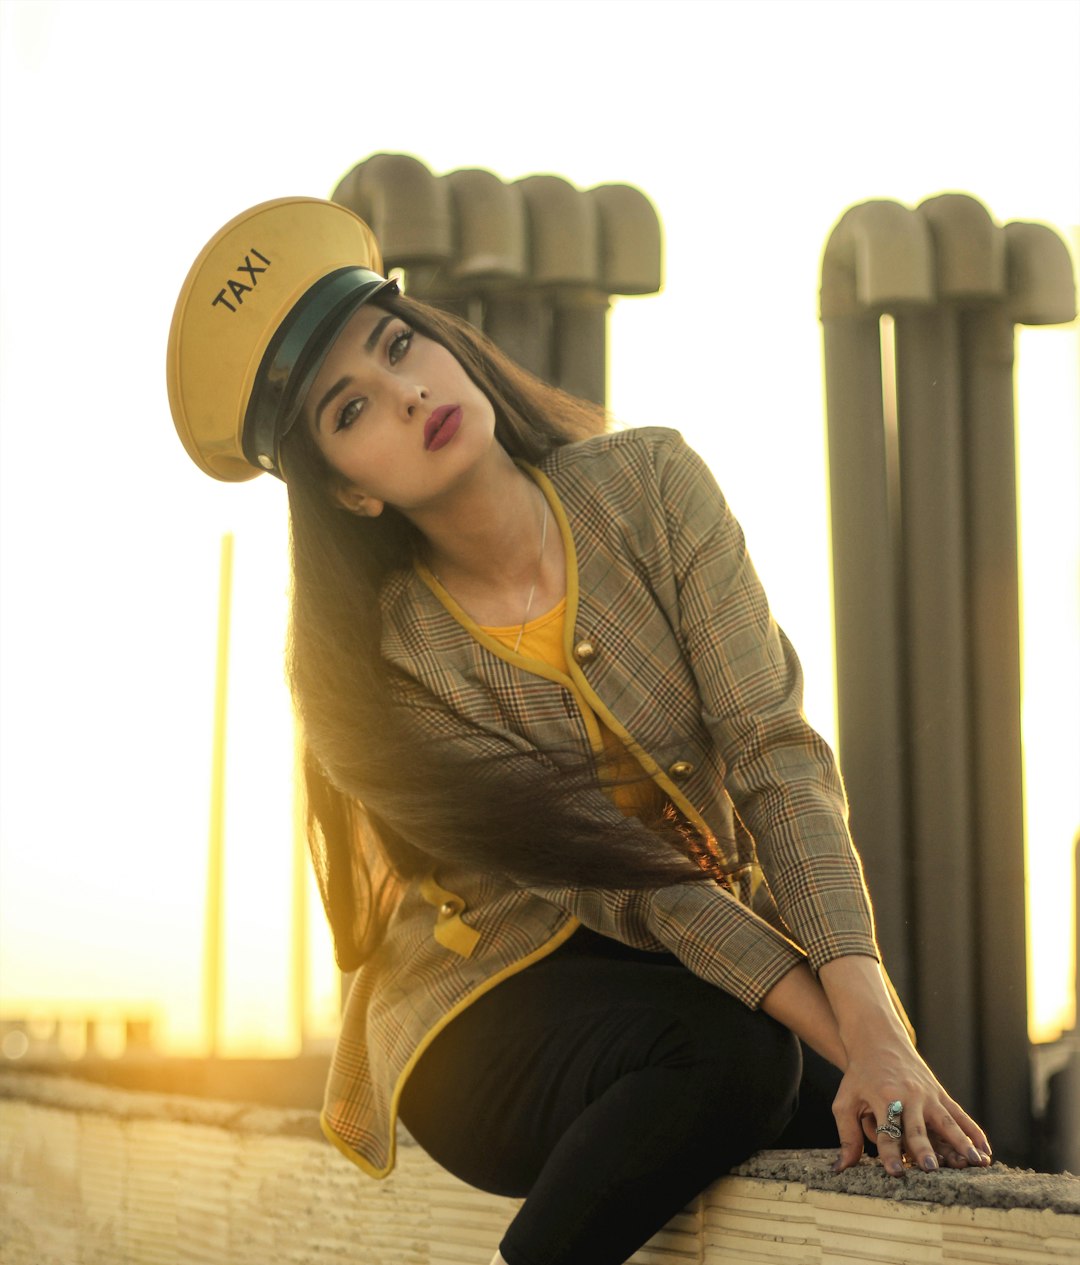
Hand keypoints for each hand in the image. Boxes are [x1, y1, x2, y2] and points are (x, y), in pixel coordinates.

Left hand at [831, 1044, 991, 1175]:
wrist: (877, 1040)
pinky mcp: (939, 1093)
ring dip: (960, 1142)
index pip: (886, 1131)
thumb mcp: (846, 1100)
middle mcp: (906, 1096)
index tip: (896, 1173)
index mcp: (882, 1097)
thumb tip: (841, 1169)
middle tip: (931, 1169)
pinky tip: (986, 1150)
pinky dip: (973, 1131)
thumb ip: (847, 1135)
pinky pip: (959, 1114)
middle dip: (923, 1149)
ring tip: (974, 1162)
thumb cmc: (859, 1075)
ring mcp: (926, 1094)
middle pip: (916, 1127)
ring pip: (946, 1121)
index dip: (889, 1153)